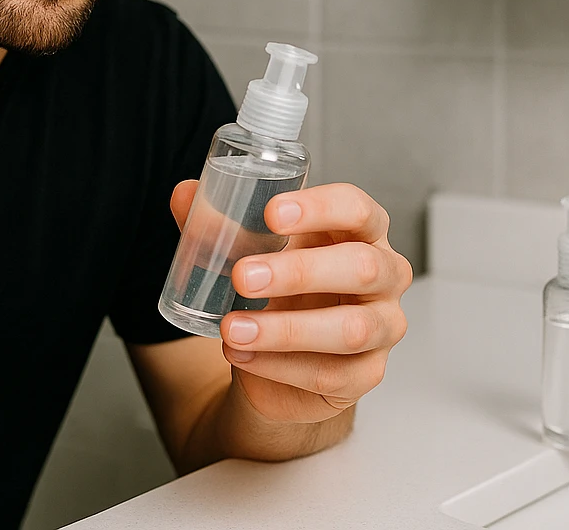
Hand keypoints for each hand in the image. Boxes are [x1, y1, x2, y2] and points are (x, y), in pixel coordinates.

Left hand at [169, 180, 413, 424]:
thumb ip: (218, 224)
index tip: (272, 212)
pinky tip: (241, 355)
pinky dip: (279, 366)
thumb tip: (184, 195)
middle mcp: (384, 275)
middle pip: (362, 267)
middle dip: (299, 271)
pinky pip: (330, 374)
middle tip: (242, 275)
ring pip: (351, 329)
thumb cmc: (278, 287)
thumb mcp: (249, 250)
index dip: (321, 208)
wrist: (278, 356)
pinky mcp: (366, 374)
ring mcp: (383, 327)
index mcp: (360, 231)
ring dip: (285, 330)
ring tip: (232, 328)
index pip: (357, 209)